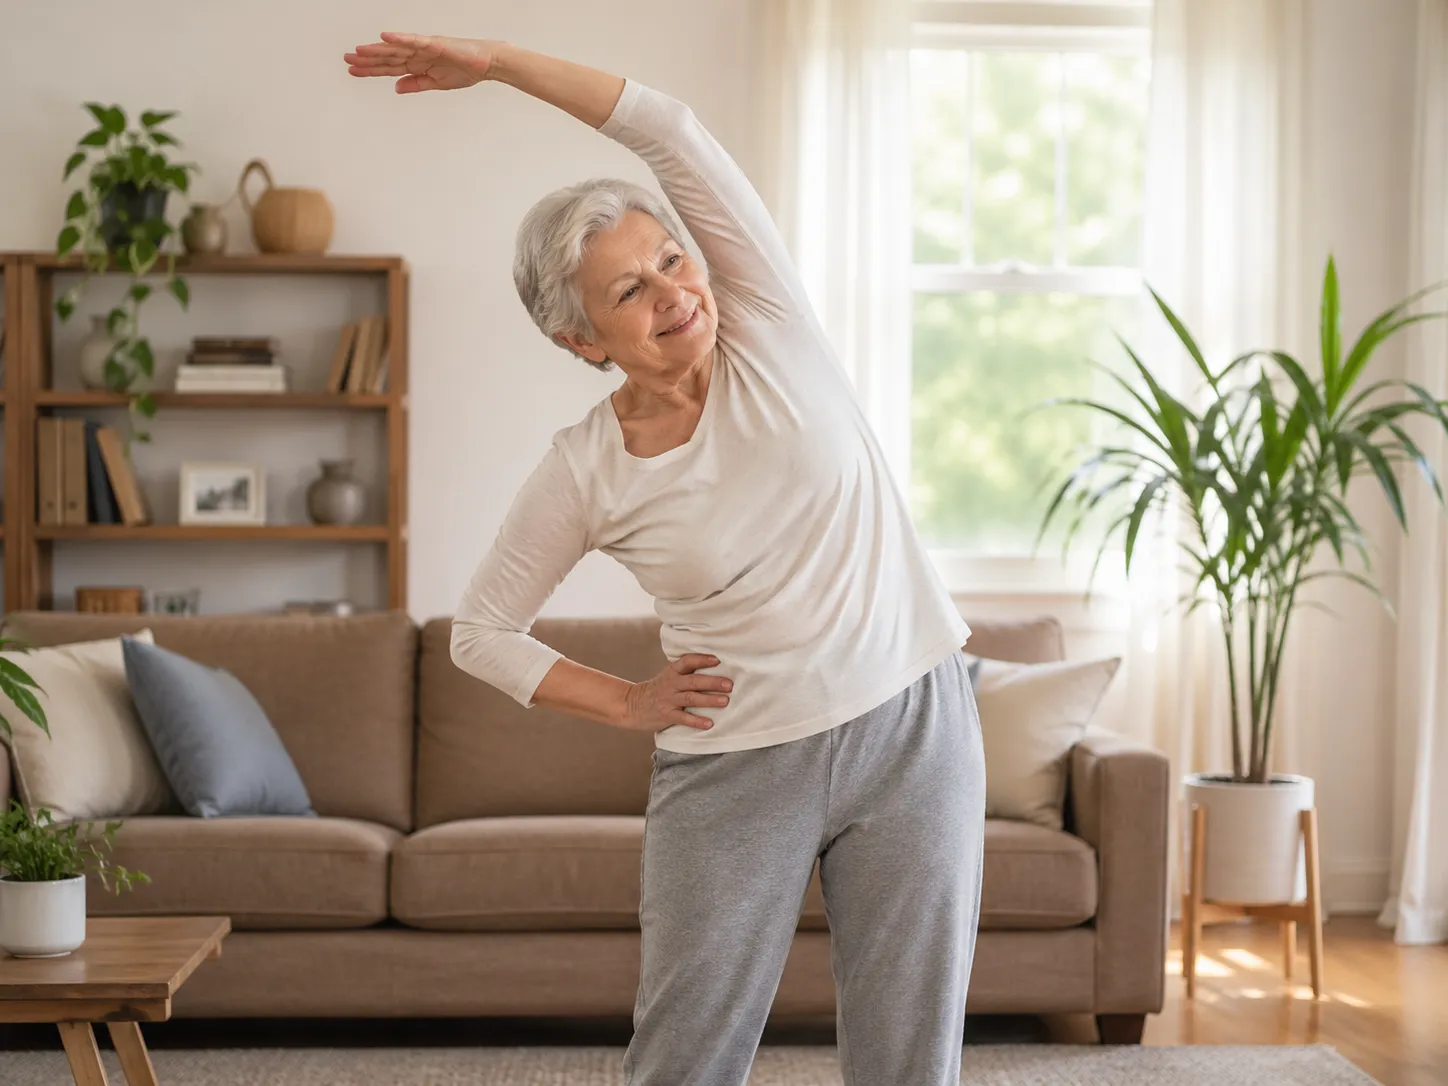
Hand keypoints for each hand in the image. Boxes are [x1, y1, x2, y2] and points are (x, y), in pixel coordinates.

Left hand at [343, 32, 499, 93]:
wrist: (486, 64)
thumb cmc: (465, 70)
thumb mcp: (435, 84)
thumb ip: (416, 85)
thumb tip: (396, 88)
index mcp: (417, 65)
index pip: (389, 68)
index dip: (370, 70)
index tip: (353, 71)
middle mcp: (417, 54)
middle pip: (387, 58)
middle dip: (367, 60)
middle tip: (346, 60)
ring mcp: (424, 48)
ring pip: (395, 49)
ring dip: (376, 50)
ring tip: (358, 51)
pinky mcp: (434, 43)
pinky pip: (413, 40)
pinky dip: (399, 39)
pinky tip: (384, 37)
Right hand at [619, 654, 731, 732]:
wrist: (631, 705)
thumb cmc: (657, 690)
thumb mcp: (669, 676)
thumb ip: (687, 673)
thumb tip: (716, 669)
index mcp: (673, 672)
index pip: (688, 661)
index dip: (702, 659)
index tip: (718, 660)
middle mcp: (671, 684)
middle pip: (694, 681)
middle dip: (713, 682)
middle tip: (730, 684)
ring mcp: (668, 700)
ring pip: (691, 698)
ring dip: (709, 700)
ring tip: (725, 701)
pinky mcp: (666, 715)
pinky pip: (683, 718)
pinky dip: (696, 721)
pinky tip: (709, 724)